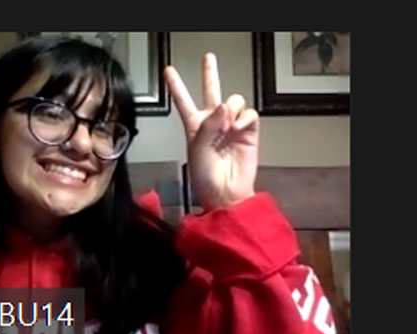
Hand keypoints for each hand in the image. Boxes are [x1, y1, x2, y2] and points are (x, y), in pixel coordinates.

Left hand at [164, 54, 258, 211]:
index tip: (168, 70)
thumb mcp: (197, 151)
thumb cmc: (205, 177)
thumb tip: (223, 106)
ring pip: (233, 100)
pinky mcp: (249, 130)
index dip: (176, 86)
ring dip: (230, 109)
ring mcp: (232, 125)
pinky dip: (244, 118)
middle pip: (211, 91)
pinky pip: (249, 113)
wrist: (226, 193)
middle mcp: (213, 123)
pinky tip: (238, 129)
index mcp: (194, 128)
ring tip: (226, 127)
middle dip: (210, 73)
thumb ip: (208, 126)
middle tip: (208, 57)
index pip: (184, 102)